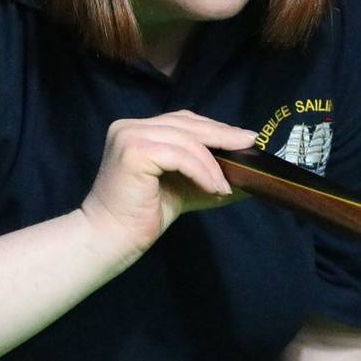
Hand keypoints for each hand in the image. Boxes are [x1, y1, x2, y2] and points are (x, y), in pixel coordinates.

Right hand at [80, 111, 256, 254]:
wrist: (112, 238)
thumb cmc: (143, 216)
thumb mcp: (184, 188)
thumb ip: (207, 174)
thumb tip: (246, 173)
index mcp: (138, 130)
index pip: (184, 122)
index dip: (215, 128)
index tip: (245, 138)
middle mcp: (130, 126)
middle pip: (187, 125)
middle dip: (222, 136)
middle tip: (249, 146)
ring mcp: (129, 136)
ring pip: (186, 140)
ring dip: (212, 163)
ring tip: (227, 186)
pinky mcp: (134, 151)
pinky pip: (180, 156)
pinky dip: (202, 171)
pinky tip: (214, 188)